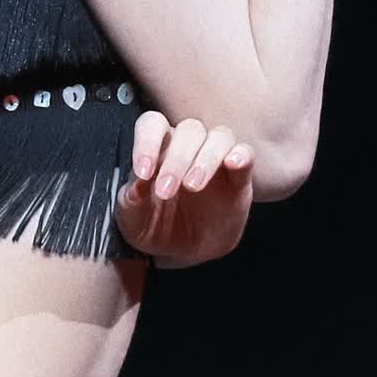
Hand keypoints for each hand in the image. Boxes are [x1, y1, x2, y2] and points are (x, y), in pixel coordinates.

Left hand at [114, 112, 254, 267]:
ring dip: (206, 158)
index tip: (143, 172)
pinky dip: (241, 155)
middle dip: (176, 159)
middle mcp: (188, 148)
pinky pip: (246, 153)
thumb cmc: (155, 227)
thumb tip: (136, 186)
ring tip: (192, 186)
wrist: (184, 252)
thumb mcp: (133, 221)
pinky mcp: (239, 178)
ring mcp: (216, 160)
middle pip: (189, 130)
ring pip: (219, 136)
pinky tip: (233, 164)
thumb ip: (130, 202)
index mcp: (158, 149)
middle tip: (166, 191)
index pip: (153, 125)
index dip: (147, 141)